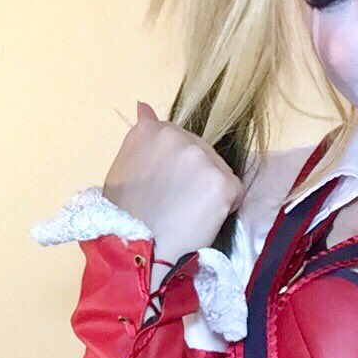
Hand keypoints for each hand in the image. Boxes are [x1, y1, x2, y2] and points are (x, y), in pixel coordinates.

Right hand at [102, 101, 244, 259]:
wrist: (138, 250)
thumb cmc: (125, 216)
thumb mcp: (123, 168)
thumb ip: (141, 139)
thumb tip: (144, 107)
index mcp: (149, 131)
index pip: (178, 139)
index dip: (176, 165)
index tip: (167, 185)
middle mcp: (176, 137)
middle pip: (201, 151)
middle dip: (195, 174)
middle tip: (178, 203)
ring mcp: (201, 158)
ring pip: (218, 170)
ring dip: (210, 189)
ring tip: (190, 212)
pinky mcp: (222, 182)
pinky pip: (235, 190)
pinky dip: (226, 206)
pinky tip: (205, 219)